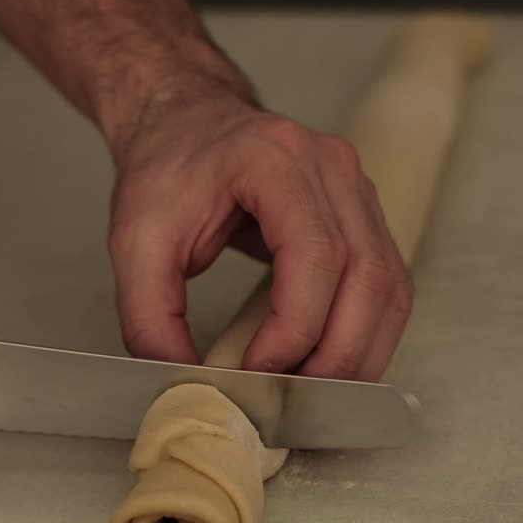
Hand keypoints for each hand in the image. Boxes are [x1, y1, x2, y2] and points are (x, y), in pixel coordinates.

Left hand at [107, 97, 412, 381]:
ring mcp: (359, 190)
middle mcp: (332, 168)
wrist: (186, 122)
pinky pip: (388, 286)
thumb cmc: (166, 169)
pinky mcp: (367, 217)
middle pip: (366, 276)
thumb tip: (184, 383)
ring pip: (388, 287)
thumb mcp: (134, 242)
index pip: (314, 254)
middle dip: (336, 355)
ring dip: (360, 353)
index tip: (257, 371)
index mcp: (275, 159)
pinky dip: (368, 335)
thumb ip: (148, 317)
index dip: (295, 326)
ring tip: (313, 394)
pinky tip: (332, 365)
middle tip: (292, 400)